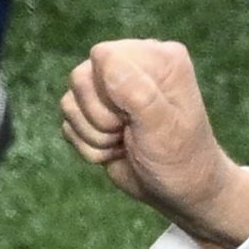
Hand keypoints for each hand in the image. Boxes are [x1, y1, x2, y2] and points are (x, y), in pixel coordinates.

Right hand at [62, 38, 248, 248]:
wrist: (179, 193)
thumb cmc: (180, 159)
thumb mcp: (163, 127)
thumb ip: (137, 91)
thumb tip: (103, 56)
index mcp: (158, 58)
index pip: (103, 56)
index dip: (108, 92)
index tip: (134, 117)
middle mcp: (133, 65)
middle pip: (80, 77)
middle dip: (99, 117)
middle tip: (129, 131)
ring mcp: (112, 89)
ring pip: (69, 101)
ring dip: (94, 135)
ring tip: (125, 142)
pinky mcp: (96, 112)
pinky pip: (68, 122)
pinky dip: (88, 146)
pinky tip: (115, 150)